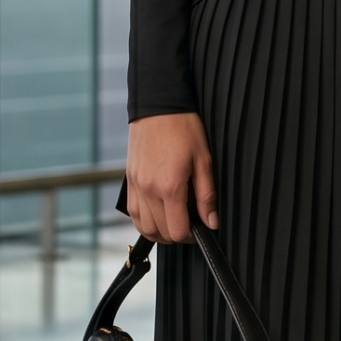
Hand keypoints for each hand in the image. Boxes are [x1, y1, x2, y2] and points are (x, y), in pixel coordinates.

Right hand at [125, 112, 216, 242]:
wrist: (159, 105)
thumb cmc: (183, 127)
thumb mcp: (204, 160)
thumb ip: (207, 195)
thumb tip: (211, 222)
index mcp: (169, 187)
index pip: (177, 231)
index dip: (191, 236)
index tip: (199, 229)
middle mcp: (149, 190)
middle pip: (160, 233)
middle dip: (177, 234)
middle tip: (190, 224)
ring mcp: (136, 186)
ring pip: (143, 227)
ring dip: (159, 231)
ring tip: (174, 221)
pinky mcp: (129, 180)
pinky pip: (133, 212)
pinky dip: (144, 220)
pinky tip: (158, 213)